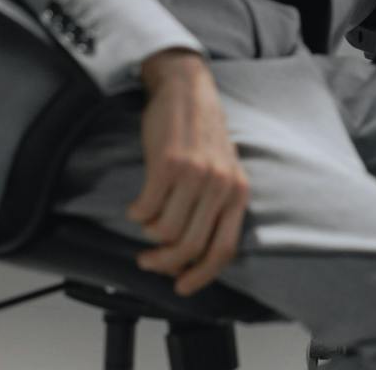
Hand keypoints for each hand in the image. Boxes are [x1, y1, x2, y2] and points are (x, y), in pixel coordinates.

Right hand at [127, 50, 248, 295]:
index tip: (181, 287)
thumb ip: (217, 206)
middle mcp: (221, 186)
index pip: (223, 249)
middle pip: (189, 247)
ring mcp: (195, 175)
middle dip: (163, 263)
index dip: (200, 276)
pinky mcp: (168, 165)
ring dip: (148, 234)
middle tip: (149, 260)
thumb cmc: (203, 133)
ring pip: (163, 232)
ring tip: (148, 218)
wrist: (187, 89)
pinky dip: (137, 213)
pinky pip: (145, 209)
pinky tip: (139, 202)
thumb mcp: (224, 170)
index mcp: (238, 192)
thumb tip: (193, 252)